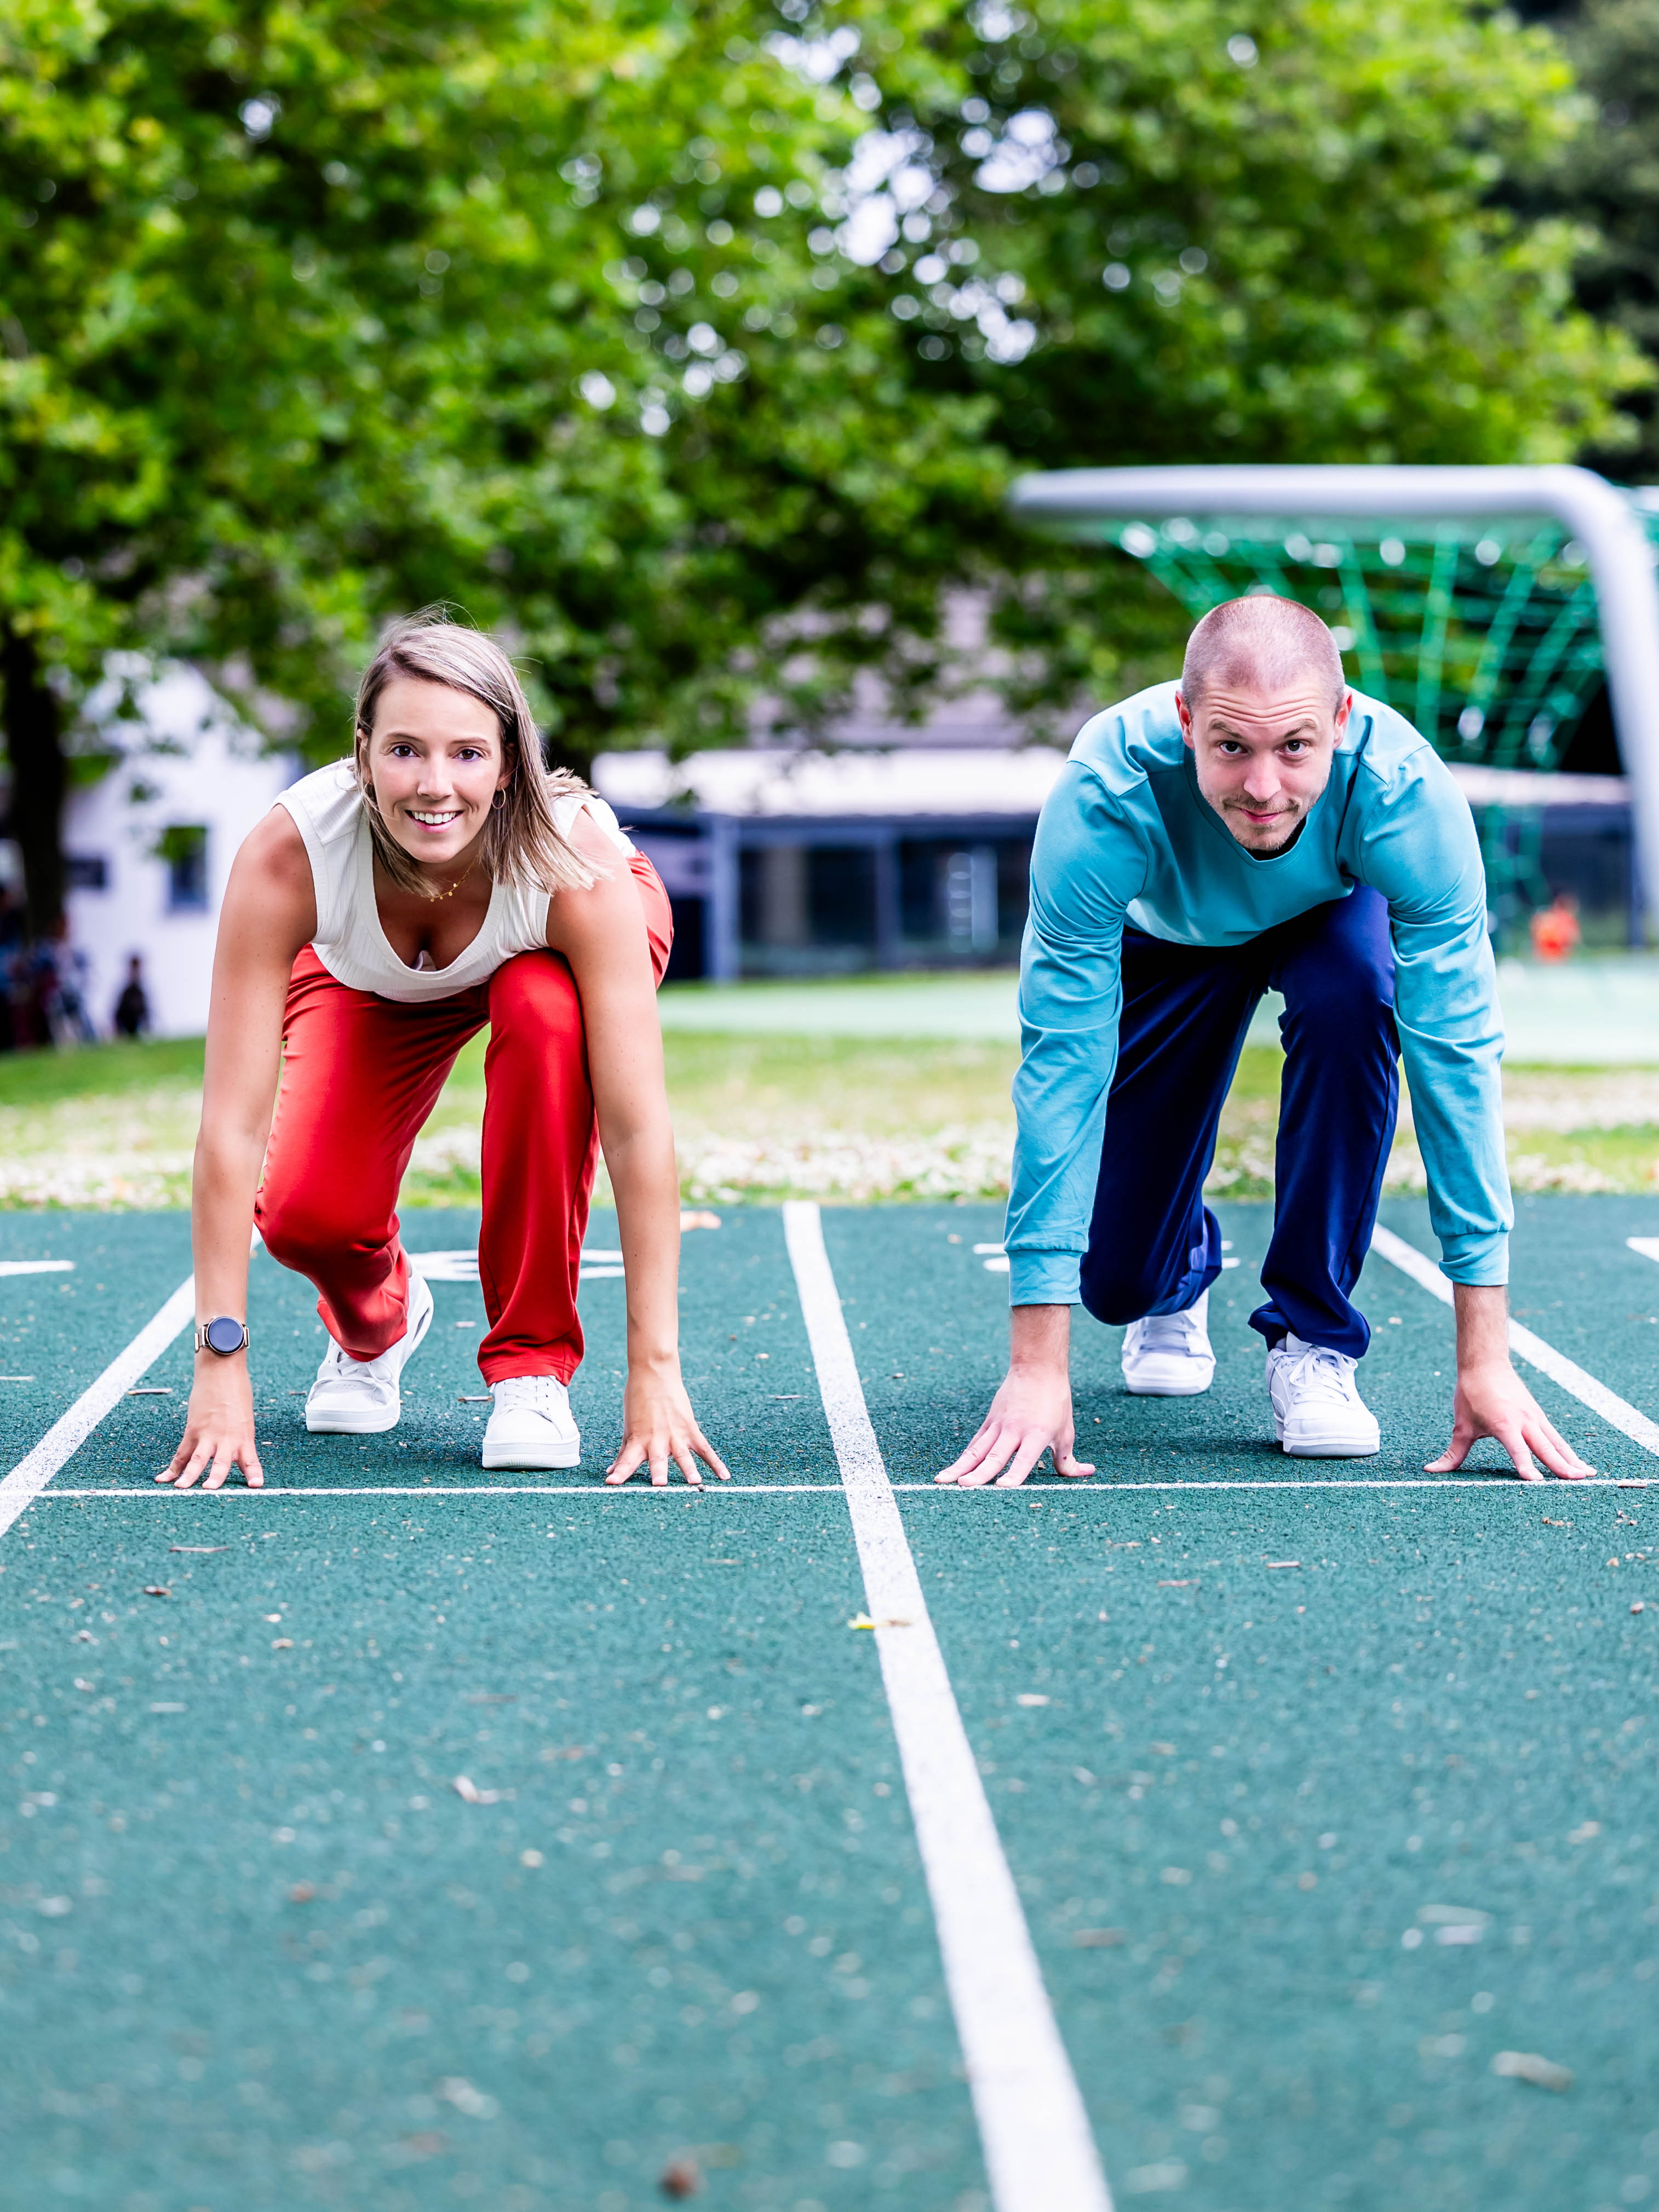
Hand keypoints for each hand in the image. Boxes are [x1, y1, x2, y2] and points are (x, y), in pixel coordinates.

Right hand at [160, 1359, 264, 1489]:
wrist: (221, 1370)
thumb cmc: (237, 1392)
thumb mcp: (244, 1418)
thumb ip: (238, 1438)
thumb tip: (232, 1455)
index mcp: (244, 1437)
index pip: (251, 1460)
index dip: (254, 1474)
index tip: (257, 1486)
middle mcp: (226, 1438)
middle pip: (221, 1463)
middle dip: (216, 1478)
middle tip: (209, 1490)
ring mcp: (207, 1435)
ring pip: (197, 1459)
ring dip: (188, 1475)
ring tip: (181, 1488)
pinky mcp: (192, 1430)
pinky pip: (181, 1453)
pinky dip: (172, 1467)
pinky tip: (162, 1479)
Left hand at [606, 1361, 730, 1487]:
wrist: (654, 1373)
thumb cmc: (637, 1400)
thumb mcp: (629, 1427)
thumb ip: (624, 1452)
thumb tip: (611, 1472)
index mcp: (637, 1439)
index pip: (627, 1460)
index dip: (620, 1472)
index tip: (611, 1483)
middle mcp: (656, 1439)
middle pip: (658, 1460)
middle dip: (659, 1472)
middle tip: (659, 1484)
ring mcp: (675, 1434)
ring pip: (683, 1456)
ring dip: (689, 1469)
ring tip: (695, 1482)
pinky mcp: (690, 1428)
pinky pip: (705, 1449)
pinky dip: (715, 1463)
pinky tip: (723, 1477)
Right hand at [937, 1304, 1095, 1486]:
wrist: (1037, 1368)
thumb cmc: (1055, 1402)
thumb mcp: (1066, 1432)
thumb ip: (1069, 1459)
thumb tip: (1087, 1473)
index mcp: (1036, 1434)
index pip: (1024, 1458)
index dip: (1014, 1473)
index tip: (1003, 1487)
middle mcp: (1014, 1430)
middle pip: (994, 1455)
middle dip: (979, 1473)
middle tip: (964, 1486)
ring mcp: (998, 1425)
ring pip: (977, 1450)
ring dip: (960, 1466)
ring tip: (943, 1480)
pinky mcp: (990, 1421)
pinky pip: (975, 1443)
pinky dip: (965, 1457)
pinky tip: (952, 1471)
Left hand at [1426, 1356, 1593, 1482]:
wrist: (1486, 1363)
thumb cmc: (1472, 1394)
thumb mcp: (1461, 1425)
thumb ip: (1452, 1453)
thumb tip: (1431, 1470)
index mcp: (1503, 1424)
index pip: (1517, 1450)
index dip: (1525, 1466)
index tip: (1535, 1482)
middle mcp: (1524, 1421)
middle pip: (1546, 1447)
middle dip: (1561, 1466)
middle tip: (1577, 1481)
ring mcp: (1535, 1418)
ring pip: (1557, 1442)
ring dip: (1572, 1459)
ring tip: (1587, 1475)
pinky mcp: (1539, 1416)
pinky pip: (1556, 1437)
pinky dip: (1568, 1450)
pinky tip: (1578, 1463)